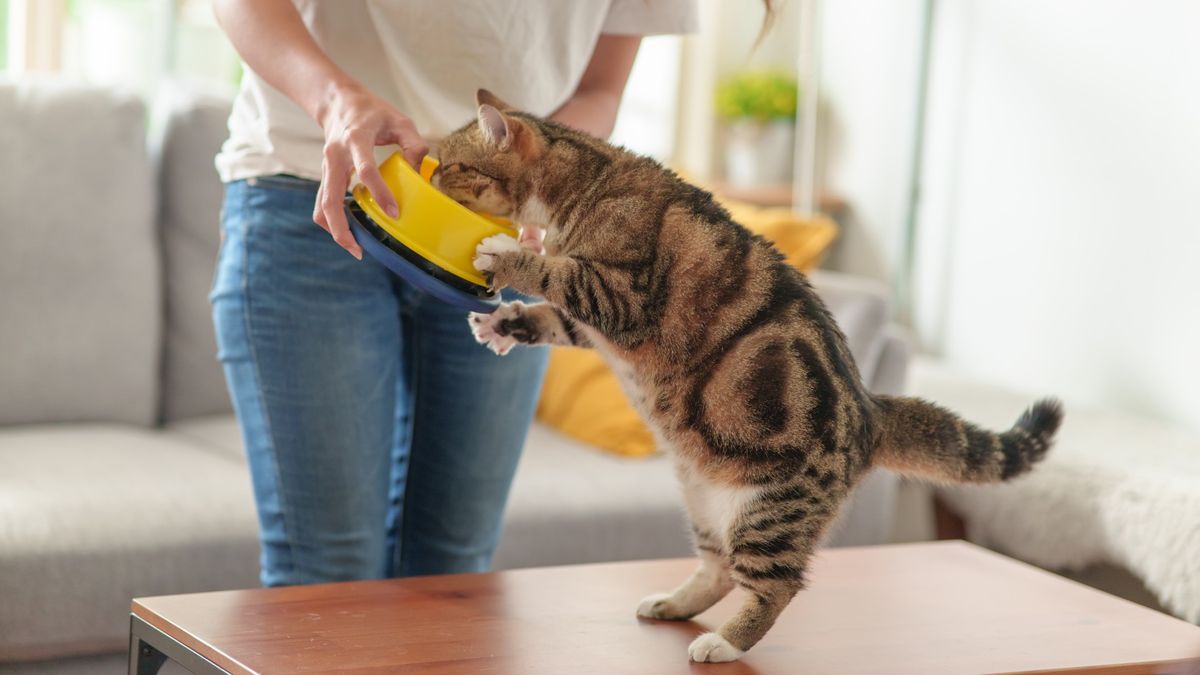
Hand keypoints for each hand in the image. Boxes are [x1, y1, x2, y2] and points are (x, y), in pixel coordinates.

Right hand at [312, 82, 427, 258]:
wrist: (338, 103)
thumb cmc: (373, 112)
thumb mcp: (399, 120)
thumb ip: (414, 144)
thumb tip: (419, 173)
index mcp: (355, 139)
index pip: (365, 170)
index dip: (380, 193)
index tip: (394, 213)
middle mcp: (335, 156)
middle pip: (330, 198)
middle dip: (341, 227)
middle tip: (359, 250)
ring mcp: (326, 167)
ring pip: (322, 206)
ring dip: (334, 230)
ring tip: (355, 249)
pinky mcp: (325, 176)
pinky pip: (323, 204)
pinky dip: (333, 222)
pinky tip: (350, 233)